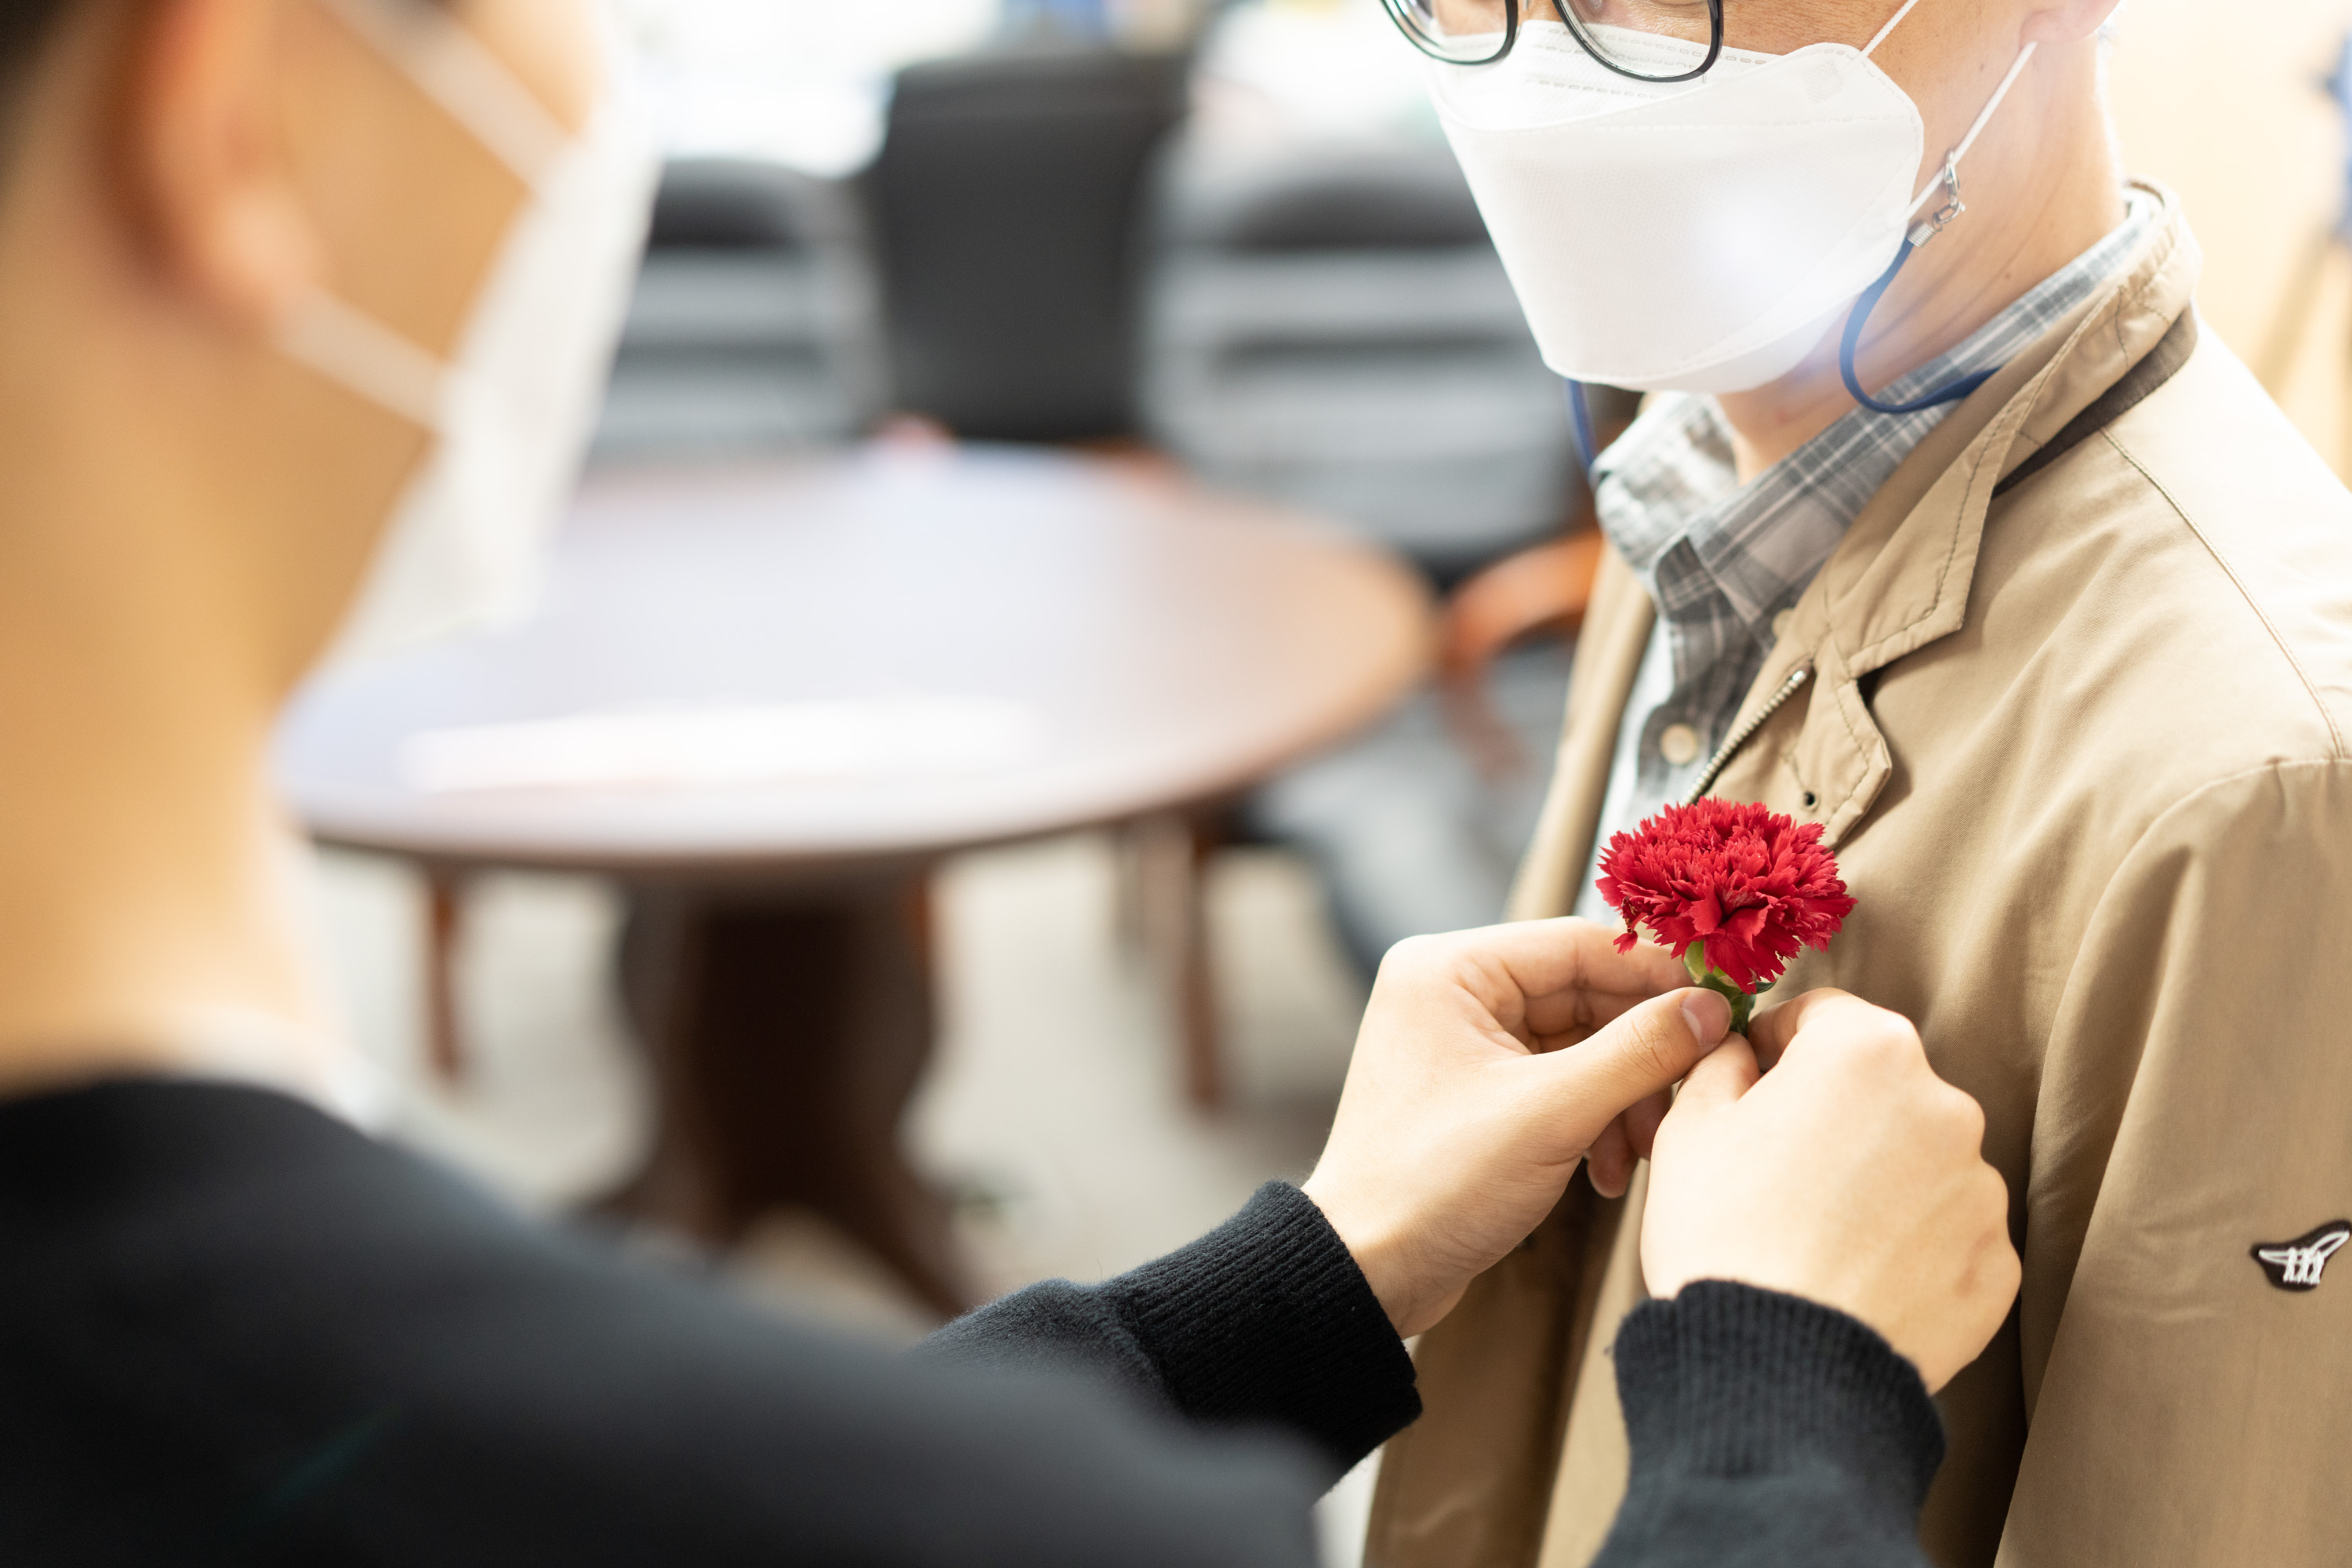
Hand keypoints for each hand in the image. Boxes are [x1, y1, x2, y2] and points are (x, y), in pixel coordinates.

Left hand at [1302, 920, 1731, 1339]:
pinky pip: (1559, 1082)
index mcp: (1449, 969)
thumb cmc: (1436, 1184)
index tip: (1723, 1007)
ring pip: (1581, 1045)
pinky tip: (1608, 1171)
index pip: (1580, 945)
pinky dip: (1593, 1120)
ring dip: (1623, 1096)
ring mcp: (1464, 1043)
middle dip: (1642, 1054)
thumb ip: (1640, 1052)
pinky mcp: (1478, 1092)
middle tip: (1694, 1091)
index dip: (1658, 976)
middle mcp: (1452, 992)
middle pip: (1585, 996)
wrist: (1370, 1272)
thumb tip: (1713, 1008)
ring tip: (1643, 1150)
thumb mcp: (1552, 1114)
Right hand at [1642, 989, 2019, 1391]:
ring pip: (1917, 1163)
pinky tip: (1854, 1276)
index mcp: (1867, 1050)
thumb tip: (1743, 1049)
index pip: (1821, 1016)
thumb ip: (1723, 1061)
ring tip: (1815, 1236)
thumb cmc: (1724, 1233)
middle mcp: (1944, 1105)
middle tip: (1775, 1171)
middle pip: (1878, 1089)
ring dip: (1875, 1182)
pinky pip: (1945, 1235)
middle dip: (1833, 1116)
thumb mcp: (1691, 1124)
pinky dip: (1907, 1246)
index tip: (1751, 1083)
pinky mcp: (1996, 1264)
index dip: (1776, 1046)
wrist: (1780, 1370)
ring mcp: (1980, 1189)